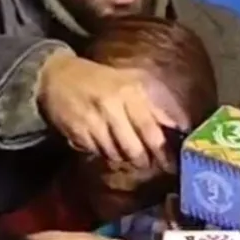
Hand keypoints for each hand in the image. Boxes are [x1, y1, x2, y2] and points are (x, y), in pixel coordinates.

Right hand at [38, 51, 179, 169]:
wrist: (57, 76)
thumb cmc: (103, 81)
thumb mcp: (133, 84)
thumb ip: (157, 106)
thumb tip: (182, 127)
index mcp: (130, 92)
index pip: (151, 129)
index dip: (163, 150)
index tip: (173, 163)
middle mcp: (111, 106)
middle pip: (135, 148)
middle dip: (146, 161)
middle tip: (152, 164)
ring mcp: (92, 120)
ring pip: (117, 154)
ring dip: (126, 159)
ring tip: (131, 155)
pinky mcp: (77, 132)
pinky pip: (98, 153)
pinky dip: (106, 154)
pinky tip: (108, 146)